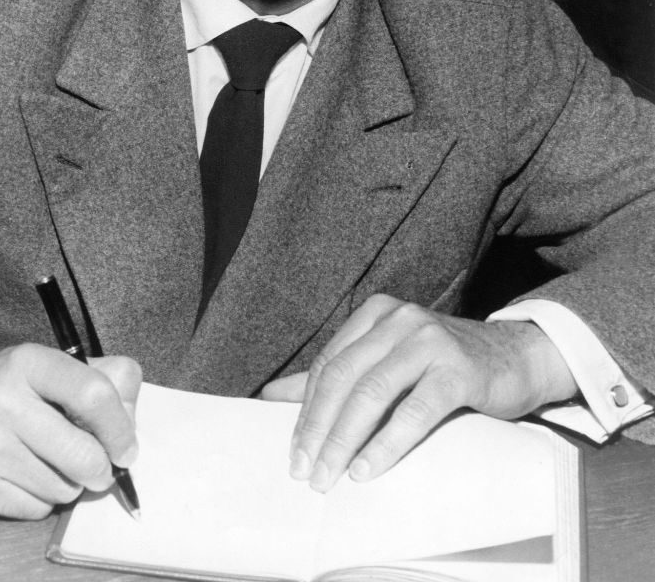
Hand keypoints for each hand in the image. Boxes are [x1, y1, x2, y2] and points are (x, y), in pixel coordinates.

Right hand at [0, 343, 141, 518]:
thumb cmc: (25, 385)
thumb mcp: (65, 365)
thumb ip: (112, 383)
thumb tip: (129, 431)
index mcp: (32, 362)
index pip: (93, 395)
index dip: (120, 428)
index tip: (127, 449)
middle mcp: (3, 399)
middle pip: (82, 453)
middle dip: (102, 468)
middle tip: (100, 466)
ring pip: (62, 488)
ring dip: (72, 484)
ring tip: (57, 462)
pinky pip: (35, 509)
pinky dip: (44, 500)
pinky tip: (32, 475)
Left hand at [261, 294, 576, 491]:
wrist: (516, 357)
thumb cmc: (443, 363)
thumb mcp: (388, 359)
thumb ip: (337, 374)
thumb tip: (271, 396)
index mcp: (377, 313)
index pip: (330, 362)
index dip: (307, 408)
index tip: (295, 450)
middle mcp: (400, 319)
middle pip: (344, 376)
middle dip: (318, 427)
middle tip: (305, 470)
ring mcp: (430, 341)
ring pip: (373, 392)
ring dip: (345, 439)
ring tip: (330, 475)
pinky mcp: (458, 370)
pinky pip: (414, 411)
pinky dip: (386, 443)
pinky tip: (368, 468)